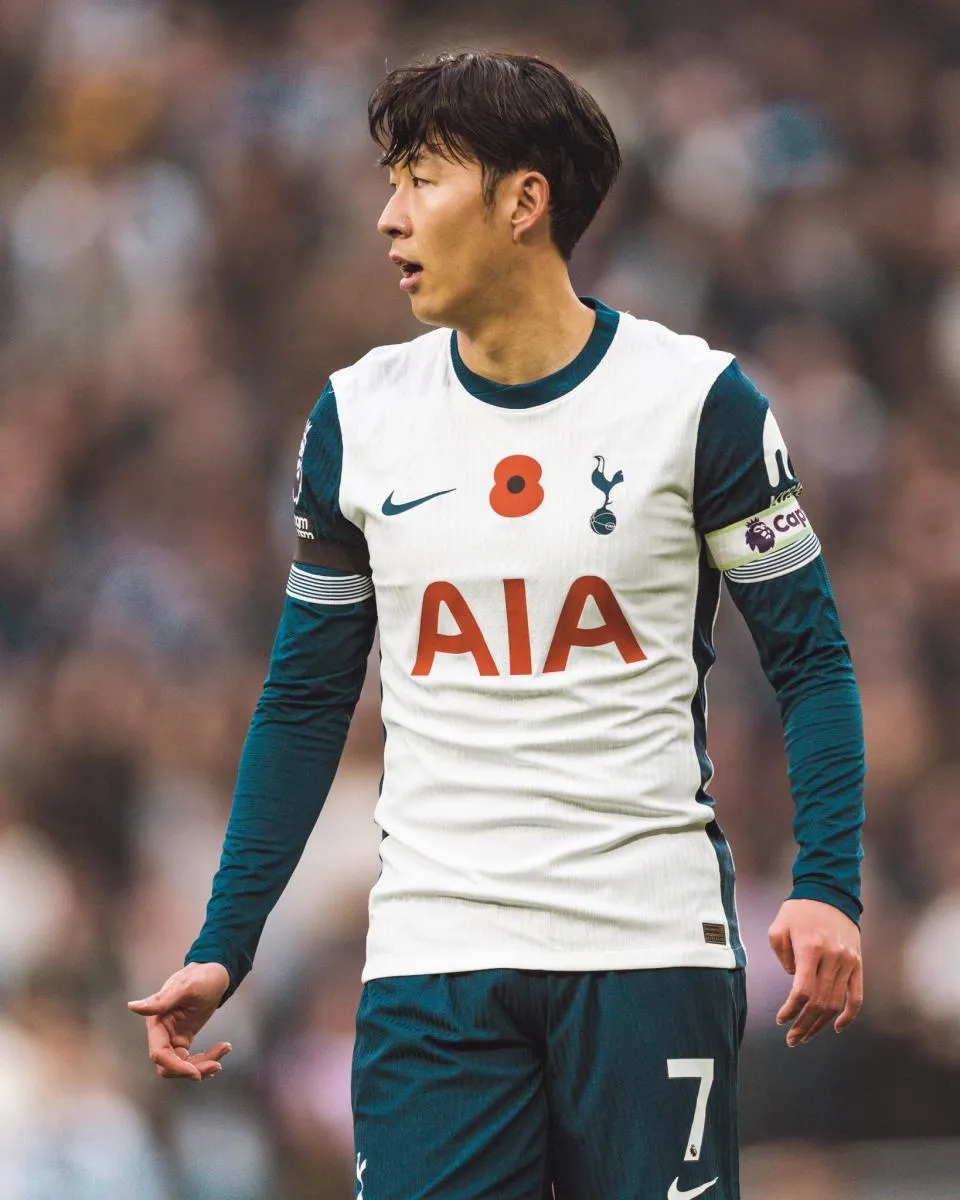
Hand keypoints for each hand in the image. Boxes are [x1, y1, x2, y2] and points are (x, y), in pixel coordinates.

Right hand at [128, 962, 231, 1079]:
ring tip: (224, 1051)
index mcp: (157, 1021)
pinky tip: (224, 1048)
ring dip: (203, 1065)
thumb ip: (160, 1001)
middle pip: (170, 1065)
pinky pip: (192, 1058)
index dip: (176, 1067)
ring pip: (182, 1065)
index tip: (196, 1073)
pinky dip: (208, 1057)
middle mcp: (161, 1032)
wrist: (216, 972)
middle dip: (192, 1068)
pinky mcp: (184, 1038)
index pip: (159, 1054)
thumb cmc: (201, 976)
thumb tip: (132, 1006)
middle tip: (217, 1064)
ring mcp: (173, 1037)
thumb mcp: (185, 987)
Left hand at [768, 898, 862, 1046]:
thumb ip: (782, 956)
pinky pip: (856, 996)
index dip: (791, 1010)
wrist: (829, 893)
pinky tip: (836, 1027)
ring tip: (805, 1035)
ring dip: (820, 1024)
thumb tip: (794, 981)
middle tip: (792, 1039)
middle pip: (819, 1001)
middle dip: (804, 1024)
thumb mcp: (778, 928)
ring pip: (836, 1003)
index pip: (802, 990)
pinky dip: (848, 1015)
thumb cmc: (798, 911)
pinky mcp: (858, 964)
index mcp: (811, 948)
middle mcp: (832, 957)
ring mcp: (848, 962)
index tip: (781, 1020)